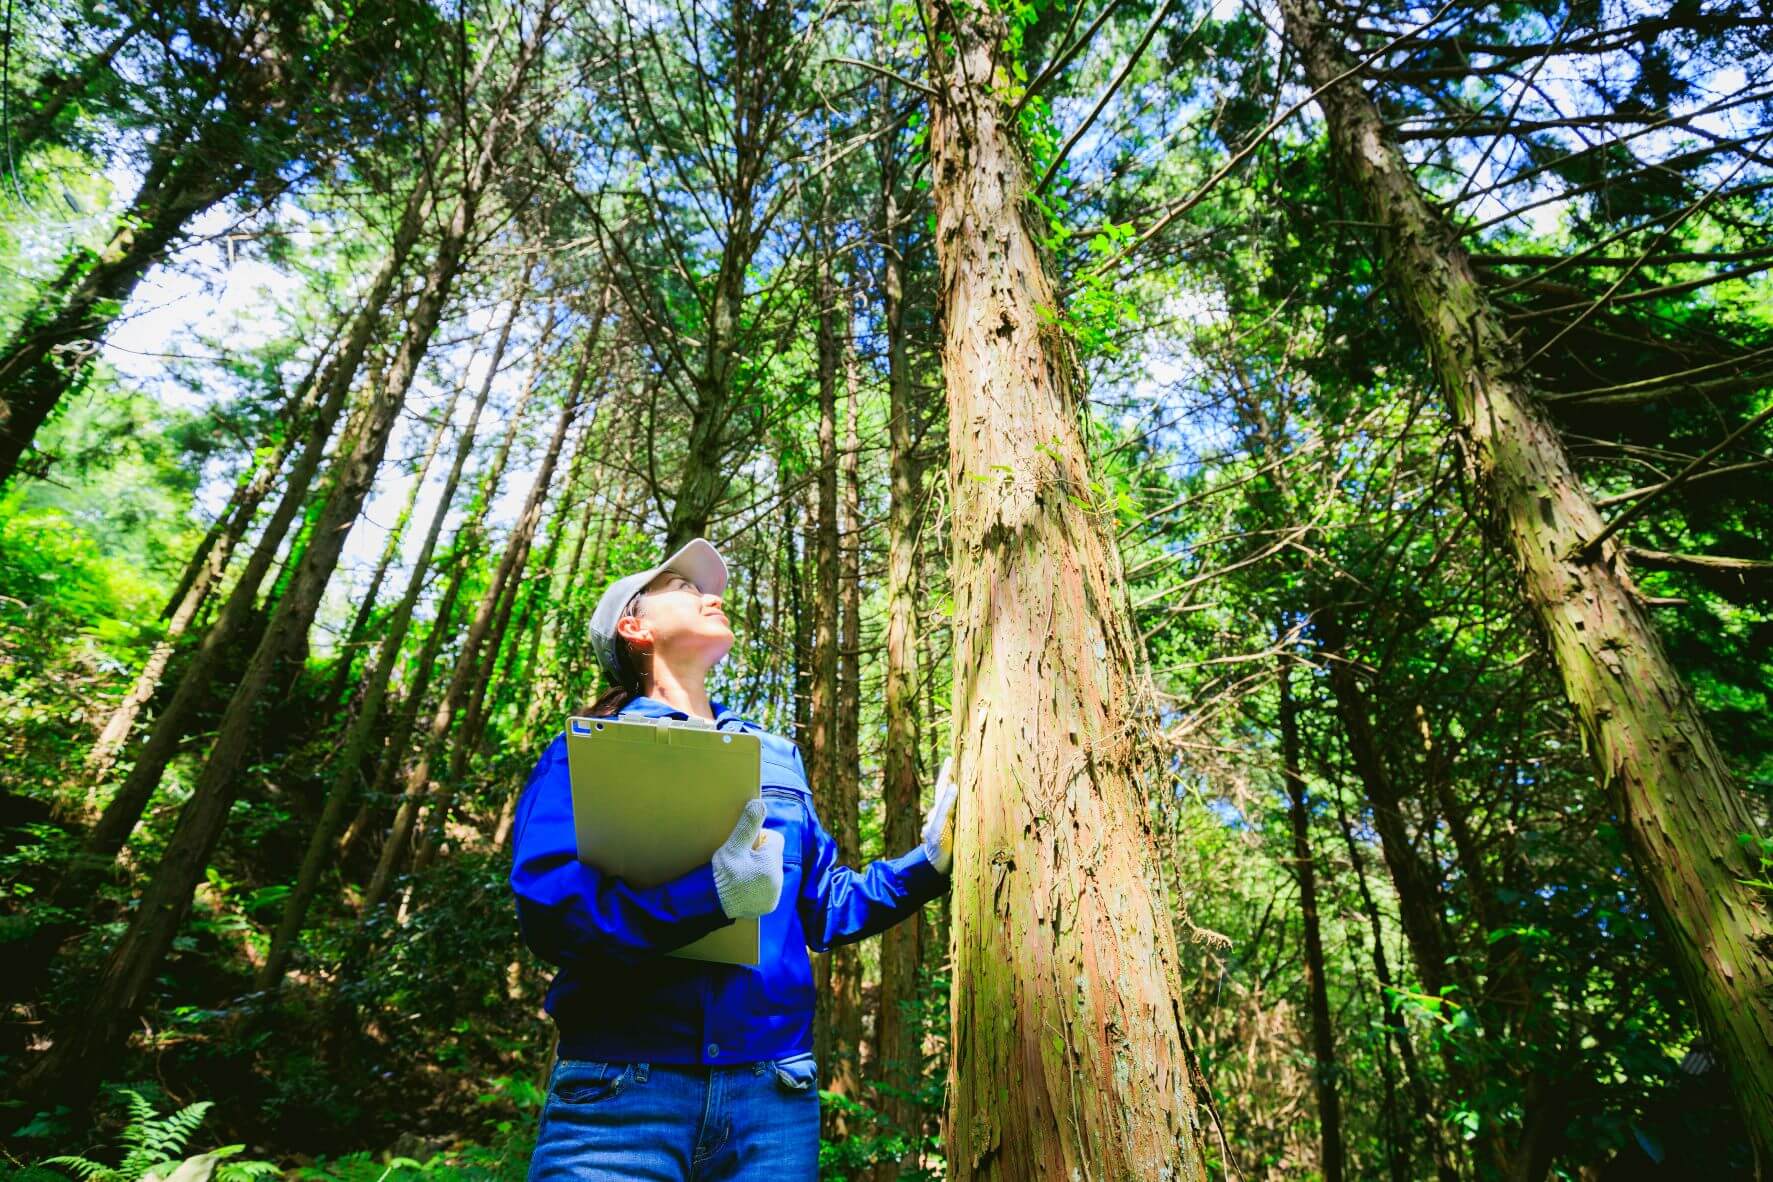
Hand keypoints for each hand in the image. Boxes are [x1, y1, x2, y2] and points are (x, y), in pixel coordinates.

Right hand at [712, 798, 783, 918]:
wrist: (711, 906)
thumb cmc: (720, 876)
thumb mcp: (732, 848)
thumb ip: (747, 826)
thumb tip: (759, 804)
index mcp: (771, 864)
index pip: (774, 838)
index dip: (759, 838)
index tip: (743, 846)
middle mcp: (778, 881)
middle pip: (772, 855)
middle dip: (758, 854)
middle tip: (739, 861)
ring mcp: (775, 895)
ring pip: (770, 871)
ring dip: (758, 869)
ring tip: (740, 874)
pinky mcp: (769, 905)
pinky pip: (768, 887)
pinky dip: (758, 884)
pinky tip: (743, 886)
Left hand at [920, 757, 957, 874]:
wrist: (936, 870)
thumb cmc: (937, 848)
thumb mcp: (940, 826)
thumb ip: (945, 806)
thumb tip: (953, 785)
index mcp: (939, 809)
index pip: (943, 786)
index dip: (947, 772)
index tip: (951, 758)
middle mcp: (944, 814)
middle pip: (949, 793)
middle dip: (954, 780)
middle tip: (959, 765)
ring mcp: (950, 823)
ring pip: (956, 804)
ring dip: (959, 793)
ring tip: (967, 781)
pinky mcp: (957, 833)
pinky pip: (962, 815)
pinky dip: (964, 808)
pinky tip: (969, 806)